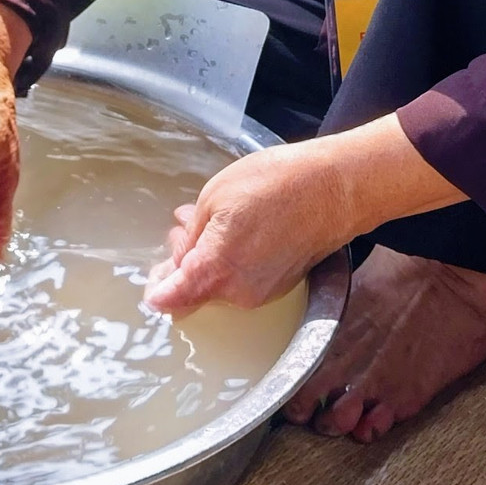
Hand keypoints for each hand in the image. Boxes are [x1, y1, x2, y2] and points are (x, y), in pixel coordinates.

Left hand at [143, 114, 466, 315]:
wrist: (334, 189)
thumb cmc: (274, 184)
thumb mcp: (214, 198)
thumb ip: (190, 237)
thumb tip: (178, 263)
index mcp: (215, 269)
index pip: (172, 300)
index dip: (157, 291)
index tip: (150, 282)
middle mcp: (237, 292)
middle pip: (193, 291)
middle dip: (182, 263)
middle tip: (184, 226)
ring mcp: (261, 292)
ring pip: (218, 284)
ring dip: (208, 257)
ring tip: (214, 216)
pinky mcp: (279, 286)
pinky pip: (242, 280)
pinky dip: (232, 259)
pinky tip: (238, 226)